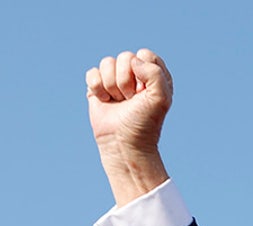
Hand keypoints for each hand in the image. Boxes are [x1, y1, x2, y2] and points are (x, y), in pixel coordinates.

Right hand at [85, 49, 173, 205]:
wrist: (123, 143)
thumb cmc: (145, 123)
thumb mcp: (161, 98)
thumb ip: (155, 73)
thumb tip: (133, 60)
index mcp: (153, 75)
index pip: (144, 55)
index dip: (142, 72)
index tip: (144, 92)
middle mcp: (135, 74)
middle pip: (124, 57)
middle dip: (125, 81)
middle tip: (130, 100)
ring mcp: (115, 80)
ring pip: (106, 62)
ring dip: (111, 85)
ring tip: (119, 101)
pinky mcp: (98, 87)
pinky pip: (92, 73)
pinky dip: (96, 88)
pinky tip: (105, 101)